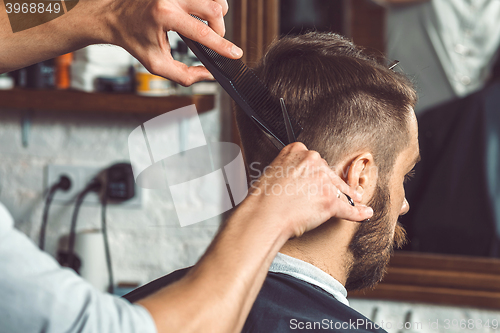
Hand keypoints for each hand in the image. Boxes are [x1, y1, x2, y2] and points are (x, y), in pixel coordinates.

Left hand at [103, 0, 241, 84]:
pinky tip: (201, 12)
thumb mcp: (156, 64)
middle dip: (220, 29)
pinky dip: (209, 3)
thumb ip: (184, 75)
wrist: (113, 15)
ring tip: (208, 25)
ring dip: (217, 13)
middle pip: (214, 8)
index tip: (236, 53)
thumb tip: (209, 75)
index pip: (202, 32)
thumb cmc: (133, 39)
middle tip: (213, 40)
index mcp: (164, 16)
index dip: (222, 45)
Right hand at [246, 142, 373, 238]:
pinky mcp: (330, 201)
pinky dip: (358, 213)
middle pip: (329, 174)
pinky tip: (364, 213)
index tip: (316, 181)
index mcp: (297, 150)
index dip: (316, 175)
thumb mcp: (272, 172)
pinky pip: (348, 208)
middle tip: (319, 198)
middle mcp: (312, 161)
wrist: (263, 216)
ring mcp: (323, 181)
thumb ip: (289, 170)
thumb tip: (297, 180)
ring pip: (340, 190)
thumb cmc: (262, 199)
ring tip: (350, 203)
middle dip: (328, 186)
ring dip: (345, 198)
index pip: (315, 162)